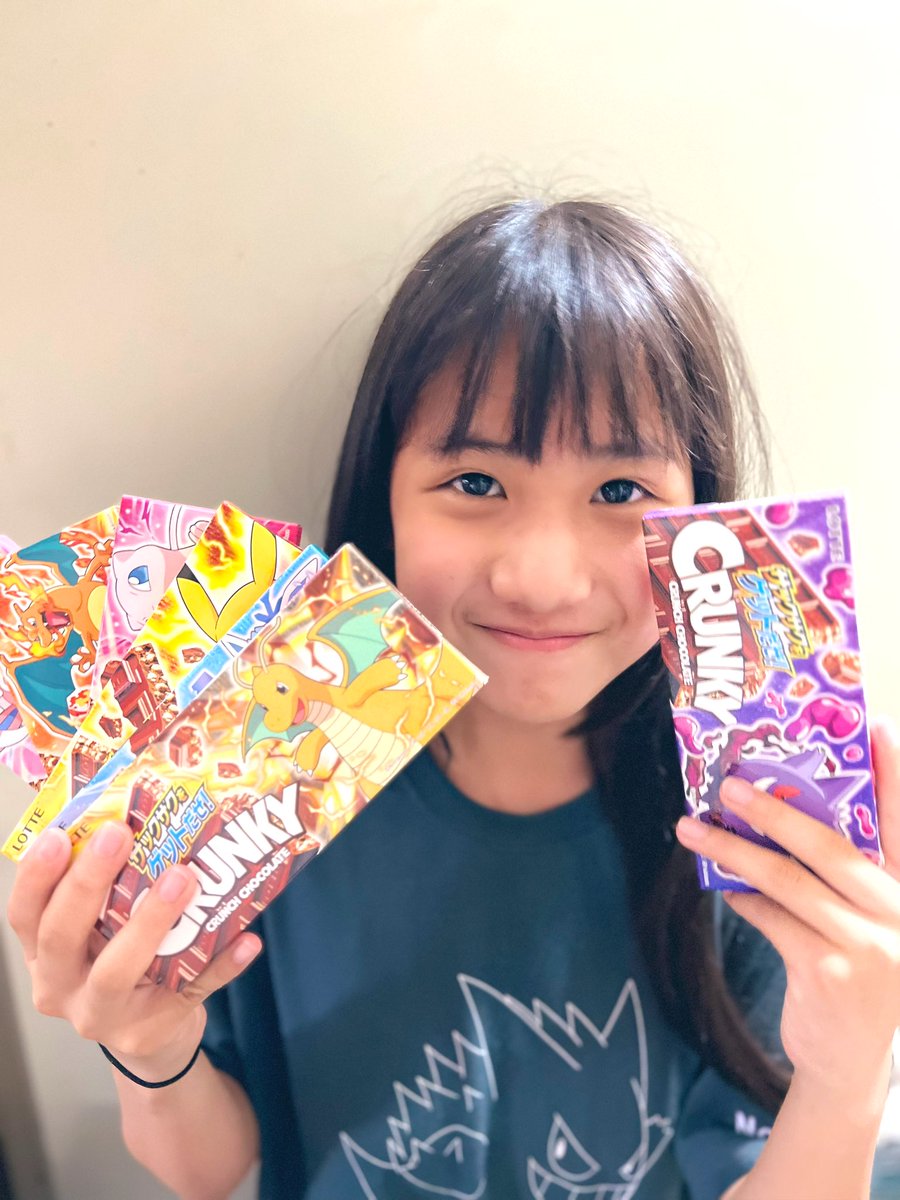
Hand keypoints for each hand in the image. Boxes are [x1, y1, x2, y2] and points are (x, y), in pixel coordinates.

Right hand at [6, 820, 260, 1080]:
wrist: (151, 1037)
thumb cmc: (122, 964)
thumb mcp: (99, 932)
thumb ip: (108, 889)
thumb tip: (145, 813)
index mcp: (45, 954)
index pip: (25, 914)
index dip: (36, 876)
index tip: (56, 835)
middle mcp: (61, 987)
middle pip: (61, 937)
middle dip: (88, 883)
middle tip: (119, 835)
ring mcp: (103, 1015)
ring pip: (116, 971)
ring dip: (150, 919)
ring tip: (183, 878)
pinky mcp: (150, 1030)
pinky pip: (191, 991)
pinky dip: (221, 965)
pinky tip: (248, 940)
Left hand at [676, 718, 899, 1100]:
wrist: (849, 1066)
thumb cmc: (851, 974)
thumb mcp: (860, 922)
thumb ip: (837, 878)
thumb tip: (766, 817)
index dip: (893, 774)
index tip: (877, 725)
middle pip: (833, 847)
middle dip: (779, 810)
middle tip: (731, 782)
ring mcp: (871, 945)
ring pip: (791, 881)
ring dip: (736, 850)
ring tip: (693, 826)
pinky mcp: (832, 971)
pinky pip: (773, 918)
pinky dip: (743, 899)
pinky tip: (719, 885)